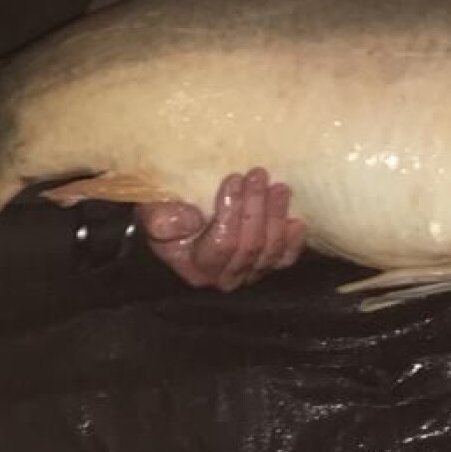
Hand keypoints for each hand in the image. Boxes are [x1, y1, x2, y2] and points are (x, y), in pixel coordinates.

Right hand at [138, 167, 306, 290]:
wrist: (180, 218)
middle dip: (255, 208)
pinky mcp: (267, 263)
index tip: (233, 179)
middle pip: (249, 247)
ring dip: (275, 217)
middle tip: (258, 175)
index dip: (231, 212)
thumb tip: (191, 220)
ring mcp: (248, 272)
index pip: (222, 244)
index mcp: (196, 267)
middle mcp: (224, 276)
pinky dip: (292, 242)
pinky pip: (284, 259)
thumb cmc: (167, 214)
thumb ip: (162, 220)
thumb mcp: (154, 213)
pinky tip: (296, 222)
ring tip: (278, 188)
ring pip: (268, 251)